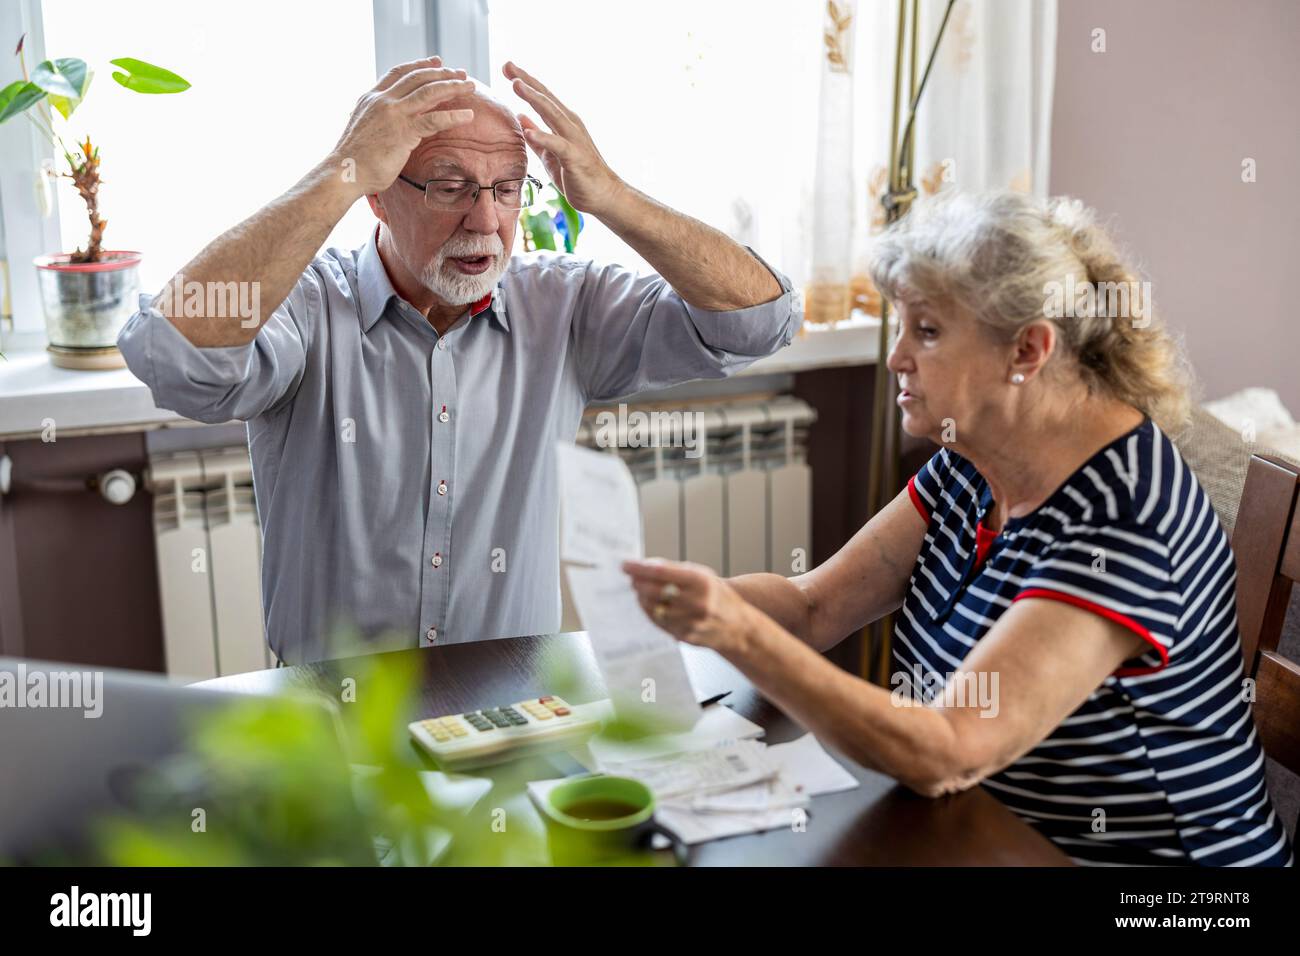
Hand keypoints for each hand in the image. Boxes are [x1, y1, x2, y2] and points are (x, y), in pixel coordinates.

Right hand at [330, 56, 476, 196]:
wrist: (344, 173)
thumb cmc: (354, 160)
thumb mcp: (365, 129)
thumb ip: (379, 121)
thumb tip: (390, 126)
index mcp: (371, 98)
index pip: (399, 73)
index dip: (420, 65)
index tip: (437, 61)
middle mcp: (382, 100)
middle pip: (418, 77)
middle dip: (443, 73)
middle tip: (461, 73)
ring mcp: (394, 114)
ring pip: (429, 92)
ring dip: (452, 87)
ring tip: (470, 87)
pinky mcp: (404, 132)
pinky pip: (434, 119)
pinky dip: (454, 116)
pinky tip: (468, 115)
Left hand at [503, 61, 624, 215]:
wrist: (603, 196)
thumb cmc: (577, 175)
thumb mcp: (550, 154)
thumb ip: (536, 136)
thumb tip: (520, 117)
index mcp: (563, 123)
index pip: (542, 97)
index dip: (525, 81)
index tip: (507, 67)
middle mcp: (570, 125)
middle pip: (546, 98)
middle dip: (526, 81)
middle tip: (507, 65)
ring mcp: (574, 140)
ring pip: (552, 114)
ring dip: (534, 99)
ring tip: (516, 85)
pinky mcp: (575, 158)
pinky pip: (557, 145)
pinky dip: (543, 137)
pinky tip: (529, 131)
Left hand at [622, 558, 755, 656]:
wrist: (738, 626)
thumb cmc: (717, 595)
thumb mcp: (703, 575)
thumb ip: (675, 570)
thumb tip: (645, 565)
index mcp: (700, 581)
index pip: (661, 572)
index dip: (639, 568)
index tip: (625, 564)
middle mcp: (696, 602)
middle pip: (653, 591)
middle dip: (638, 582)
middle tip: (630, 576)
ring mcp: (690, 621)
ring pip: (653, 608)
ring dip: (641, 597)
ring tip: (639, 589)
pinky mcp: (684, 635)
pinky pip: (658, 622)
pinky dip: (649, 612)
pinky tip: (647, 604)